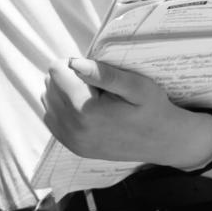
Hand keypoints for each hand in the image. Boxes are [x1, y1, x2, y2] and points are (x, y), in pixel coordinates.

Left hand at [41, 58, 211, 167]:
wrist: (164, 142)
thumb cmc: (153, 109)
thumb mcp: (137, 86)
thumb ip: (104, 74)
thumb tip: (73, 62)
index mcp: (86, 111)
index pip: (56, 71)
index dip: (73, 64)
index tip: (94, 71)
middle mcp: (73, 129)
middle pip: (50, 85)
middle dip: (69, 78)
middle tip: (97, 86)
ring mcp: (71, 141)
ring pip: (48, 100)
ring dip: (65, 93)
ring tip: (94, 98)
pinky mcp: (73, 147)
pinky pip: (52, 118)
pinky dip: (63, 108)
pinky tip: (86, 109)